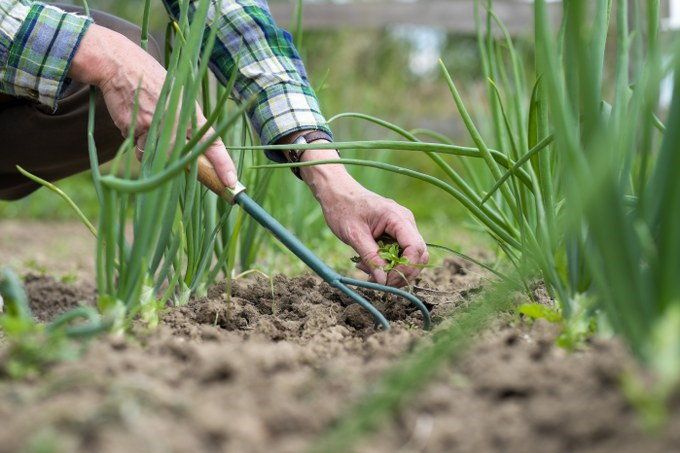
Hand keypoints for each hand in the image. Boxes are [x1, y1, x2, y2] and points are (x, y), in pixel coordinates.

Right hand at [68, 24, 236, 187]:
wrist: (122, 66)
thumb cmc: (154, 82)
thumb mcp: (180, 97)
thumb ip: (187, 123)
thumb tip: (191, 152)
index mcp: (192, 114)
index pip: (213, 144)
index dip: (223, 165)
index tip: (232, 182)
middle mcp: (177, 124)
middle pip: (183, 161)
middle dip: (178, 164)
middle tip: (169, 146)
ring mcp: (157, 128)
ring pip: (158, 157)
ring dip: (152, 148)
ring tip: (147, 121)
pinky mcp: (136, 130)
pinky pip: (140, 149)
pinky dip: (138, 141)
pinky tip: (135, 120)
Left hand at [300, 147, 427, 286]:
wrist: (337, 193)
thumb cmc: (344, 209)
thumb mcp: (354, 235)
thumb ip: (371, 257)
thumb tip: (383, 281)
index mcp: (398, 218)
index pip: (416, 248)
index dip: (405, 268)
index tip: (386, 280)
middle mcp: (406, 222)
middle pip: (418, 255)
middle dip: (400, 273)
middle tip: (377, 281)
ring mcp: (402, 227)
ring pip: (409, 257)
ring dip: (391, 270)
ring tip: (366, 268)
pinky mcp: (396, 233)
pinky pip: (398, 253)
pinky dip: (386, 263)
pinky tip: (367, 263)